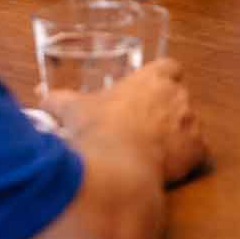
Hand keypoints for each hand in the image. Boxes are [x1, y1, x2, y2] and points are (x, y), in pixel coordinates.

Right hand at [42, 59, 207, 183]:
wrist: (117, 170)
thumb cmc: (96, 132)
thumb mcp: (73, 110)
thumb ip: (58, 99)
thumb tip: (41, 96)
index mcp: (153, 78)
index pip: (170, 68)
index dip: (162, 80)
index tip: (149, 93)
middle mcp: (178, 95)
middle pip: (180, 97)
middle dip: (167, 111)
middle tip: (144, 128)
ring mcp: (192, 122)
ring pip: (191, 126)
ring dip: (177, 136)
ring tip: (152, 152)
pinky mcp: (198, 151)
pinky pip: (198, 154)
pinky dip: (186, 161)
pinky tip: (167, 170)